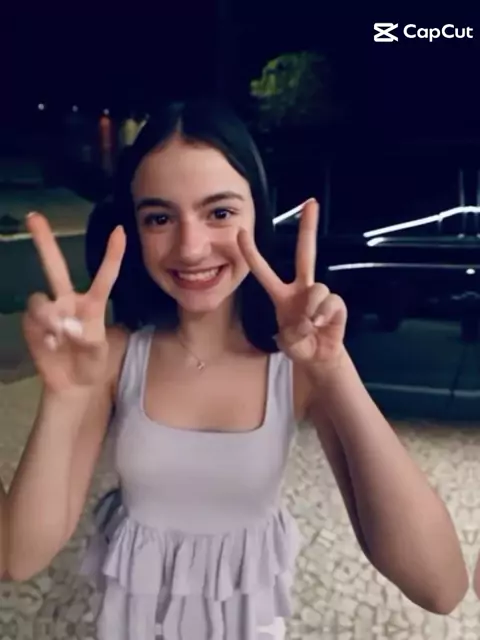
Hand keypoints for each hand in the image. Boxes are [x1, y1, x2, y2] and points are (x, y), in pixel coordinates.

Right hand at [22, 212, 125, 392]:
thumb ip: (87, 340)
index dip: (112, 254)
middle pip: (55, 266)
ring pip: (39, 299)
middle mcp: (68, 301)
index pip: (104, 276)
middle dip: (43, 240)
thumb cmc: (92, 363)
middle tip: (33, 215)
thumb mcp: (100, 353)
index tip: (120, 230)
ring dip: (48, 316)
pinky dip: (42, 334)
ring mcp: (48, 312)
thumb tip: (66, 328)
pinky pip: (32, 321)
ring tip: (60, 336)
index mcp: (92, 304)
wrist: (73, 384)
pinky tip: (51, 346)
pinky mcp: (32, 326)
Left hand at [238, 199, 346, 371]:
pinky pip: (331, 303)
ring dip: (311, 310)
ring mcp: (319, 295)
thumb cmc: (300, 345)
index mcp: (282, 295)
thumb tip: (311, 320)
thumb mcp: (287, 342)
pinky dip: (324, 316)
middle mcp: (301, 289)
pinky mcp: (336, 305)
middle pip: (305, 253)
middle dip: (308, 228)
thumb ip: (293, 332)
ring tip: (309, 326)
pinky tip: (321, 325)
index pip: (264, 271)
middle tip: (311, 203)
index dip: (252, 253)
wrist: (319, 358)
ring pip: (317, 289)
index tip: (240, 232)